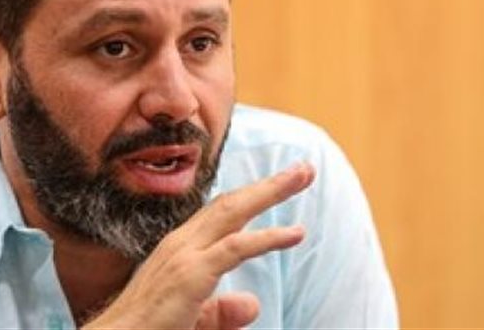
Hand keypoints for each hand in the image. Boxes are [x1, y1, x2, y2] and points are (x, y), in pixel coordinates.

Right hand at [83, 162, 314, 329]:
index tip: (281, 185)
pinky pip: (235, 248)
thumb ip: (220, 312)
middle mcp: (180, 244)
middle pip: (231, 203)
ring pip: (234, 213)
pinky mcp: (190, 275)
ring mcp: (184, 256)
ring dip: (272, 192)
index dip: (252, 198)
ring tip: (304, 176)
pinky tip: (294, 233)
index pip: (220, 214)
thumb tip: (252, 304)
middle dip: (269, 184)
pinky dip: (267, 237)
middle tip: (304, 168)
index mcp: (179, 249)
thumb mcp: (190, 320)